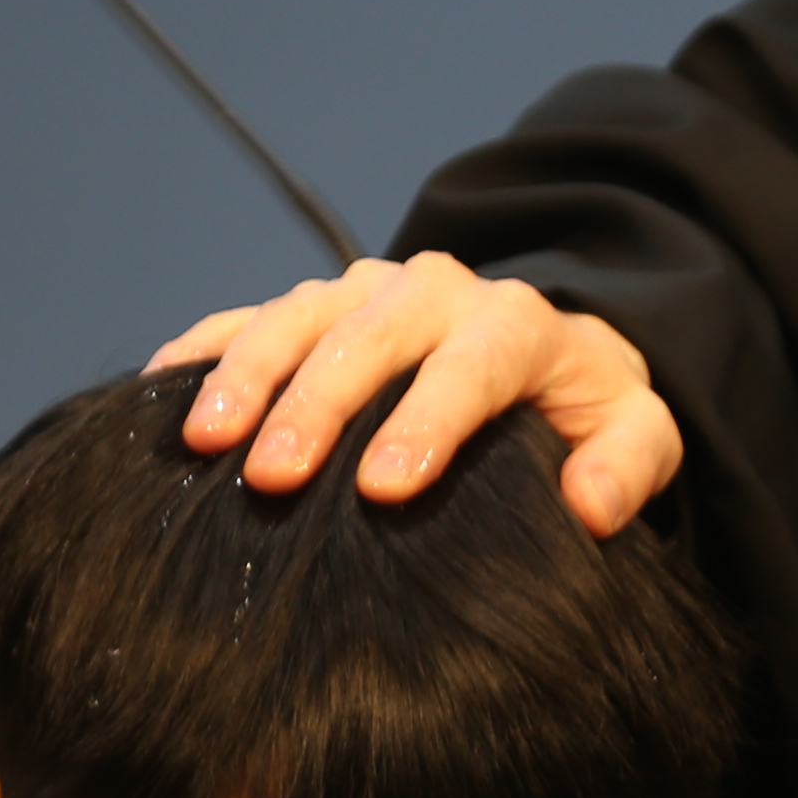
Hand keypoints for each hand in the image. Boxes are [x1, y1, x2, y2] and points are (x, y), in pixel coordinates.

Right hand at [151, 253, 681, 534]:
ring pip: (295, 315)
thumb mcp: (636, 434)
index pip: (473, 362)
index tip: (385, 489)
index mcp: (515, 323)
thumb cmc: (580, 412)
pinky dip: (203, 350)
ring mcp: (360, 291)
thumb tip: (590, 506)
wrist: (542, 355)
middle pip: (368, 334)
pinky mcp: (309, 307)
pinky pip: (244, 317)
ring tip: (206, 442)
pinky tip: (161, 396)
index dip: (428, 421)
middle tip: (273, 477)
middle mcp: (433, 292)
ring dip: (246, 375)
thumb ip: (629, 466)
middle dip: (316, 403)